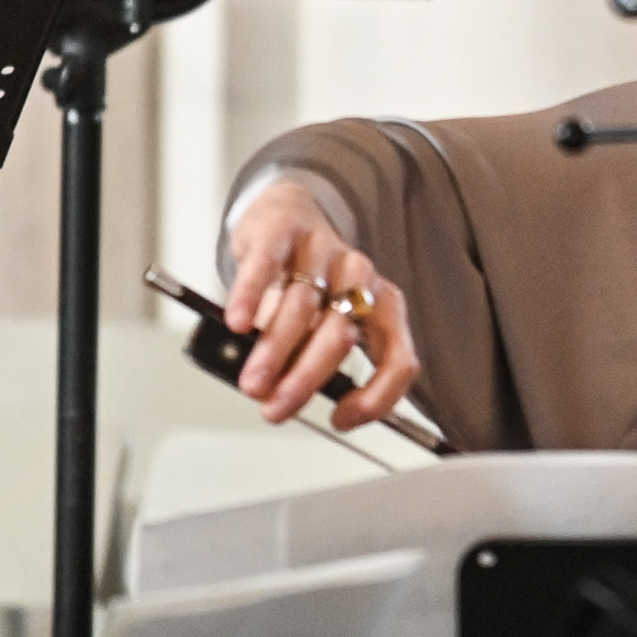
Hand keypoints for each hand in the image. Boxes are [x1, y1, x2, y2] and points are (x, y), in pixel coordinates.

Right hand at [220, 186, 423, 433]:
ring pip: (303, 305)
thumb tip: (275, 396)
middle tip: (275, 407)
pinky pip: (268, 264)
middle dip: (306, 379)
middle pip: (340, 334)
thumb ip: (308, 360)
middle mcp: (359, 275)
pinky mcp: (283, 229)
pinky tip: (238, 322)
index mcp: (382, 305)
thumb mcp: (322, 327)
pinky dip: (251, 296)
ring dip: (274, 351)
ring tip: (253, 382)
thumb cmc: (305, 284)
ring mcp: (323, 248)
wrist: (283, 216)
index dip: (375, 396)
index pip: (398, 357)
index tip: (340, 420)